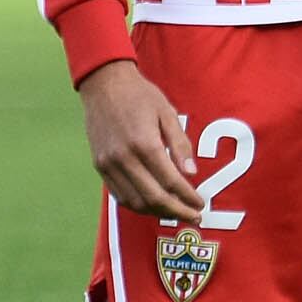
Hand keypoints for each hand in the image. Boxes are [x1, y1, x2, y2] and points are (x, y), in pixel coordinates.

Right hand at [79, 60, 204, 221]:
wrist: (103, 84)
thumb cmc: (140, 95)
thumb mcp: (168, 113)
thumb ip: (180, 144)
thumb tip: (192, 173)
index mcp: (144, 143)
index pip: (171, 181)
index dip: (188, 197)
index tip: (201, 204)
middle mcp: (124, 157)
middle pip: (153, 198)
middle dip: (177, 212)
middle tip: (194, 217)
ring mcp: (108, 164)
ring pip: (135, 201)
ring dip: (157, 212)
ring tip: (176, 213)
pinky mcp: (100, 165)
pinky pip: (119, 194)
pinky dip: (138, 205)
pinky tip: (153, 205)